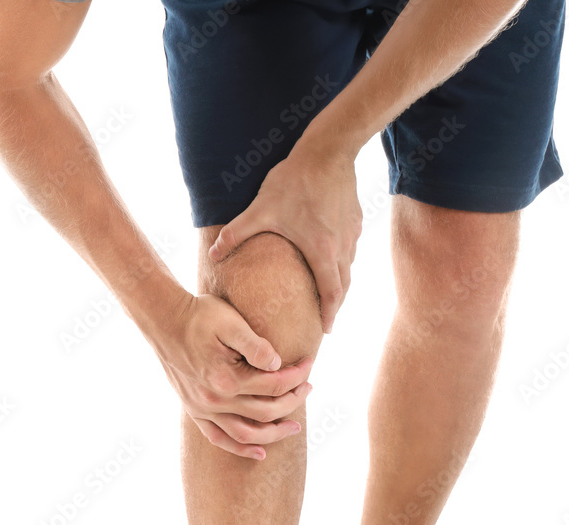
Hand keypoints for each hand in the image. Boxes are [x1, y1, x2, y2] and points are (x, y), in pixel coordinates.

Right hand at [151, 292, 313, 459]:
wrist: (163, 320)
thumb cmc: (200, 316)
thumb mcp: (230, 322)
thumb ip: (256, 345)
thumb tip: (278, 365)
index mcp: (227, 378)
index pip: (274, 385)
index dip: (297, 375)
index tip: (309, 364)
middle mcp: (214, 400)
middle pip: (265, 411)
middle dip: (293, 401)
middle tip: (308, 389)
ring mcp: (202, 409)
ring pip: (246, 434)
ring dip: (274, 434)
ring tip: (294, 427)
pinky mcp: (194, 411)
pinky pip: (219, 439)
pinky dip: (240, 449)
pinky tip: (260, 452)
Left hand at [208, 141, 361, 334]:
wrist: (329, 149)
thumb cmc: (295, 180)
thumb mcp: (261, 209)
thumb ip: (236, 233)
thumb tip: (213, 254)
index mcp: (322, 253)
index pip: (330, 294)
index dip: (328, 315)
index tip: (326, 331)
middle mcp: (341, 248)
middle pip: (344, 286)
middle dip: (335, 306)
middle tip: (328, 319)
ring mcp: (351, 234)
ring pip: (349, 267)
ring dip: (340, 283)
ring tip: (331, 294)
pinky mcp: (355, 219)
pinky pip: (351, 248)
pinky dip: (344, 261)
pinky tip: (334, 258)